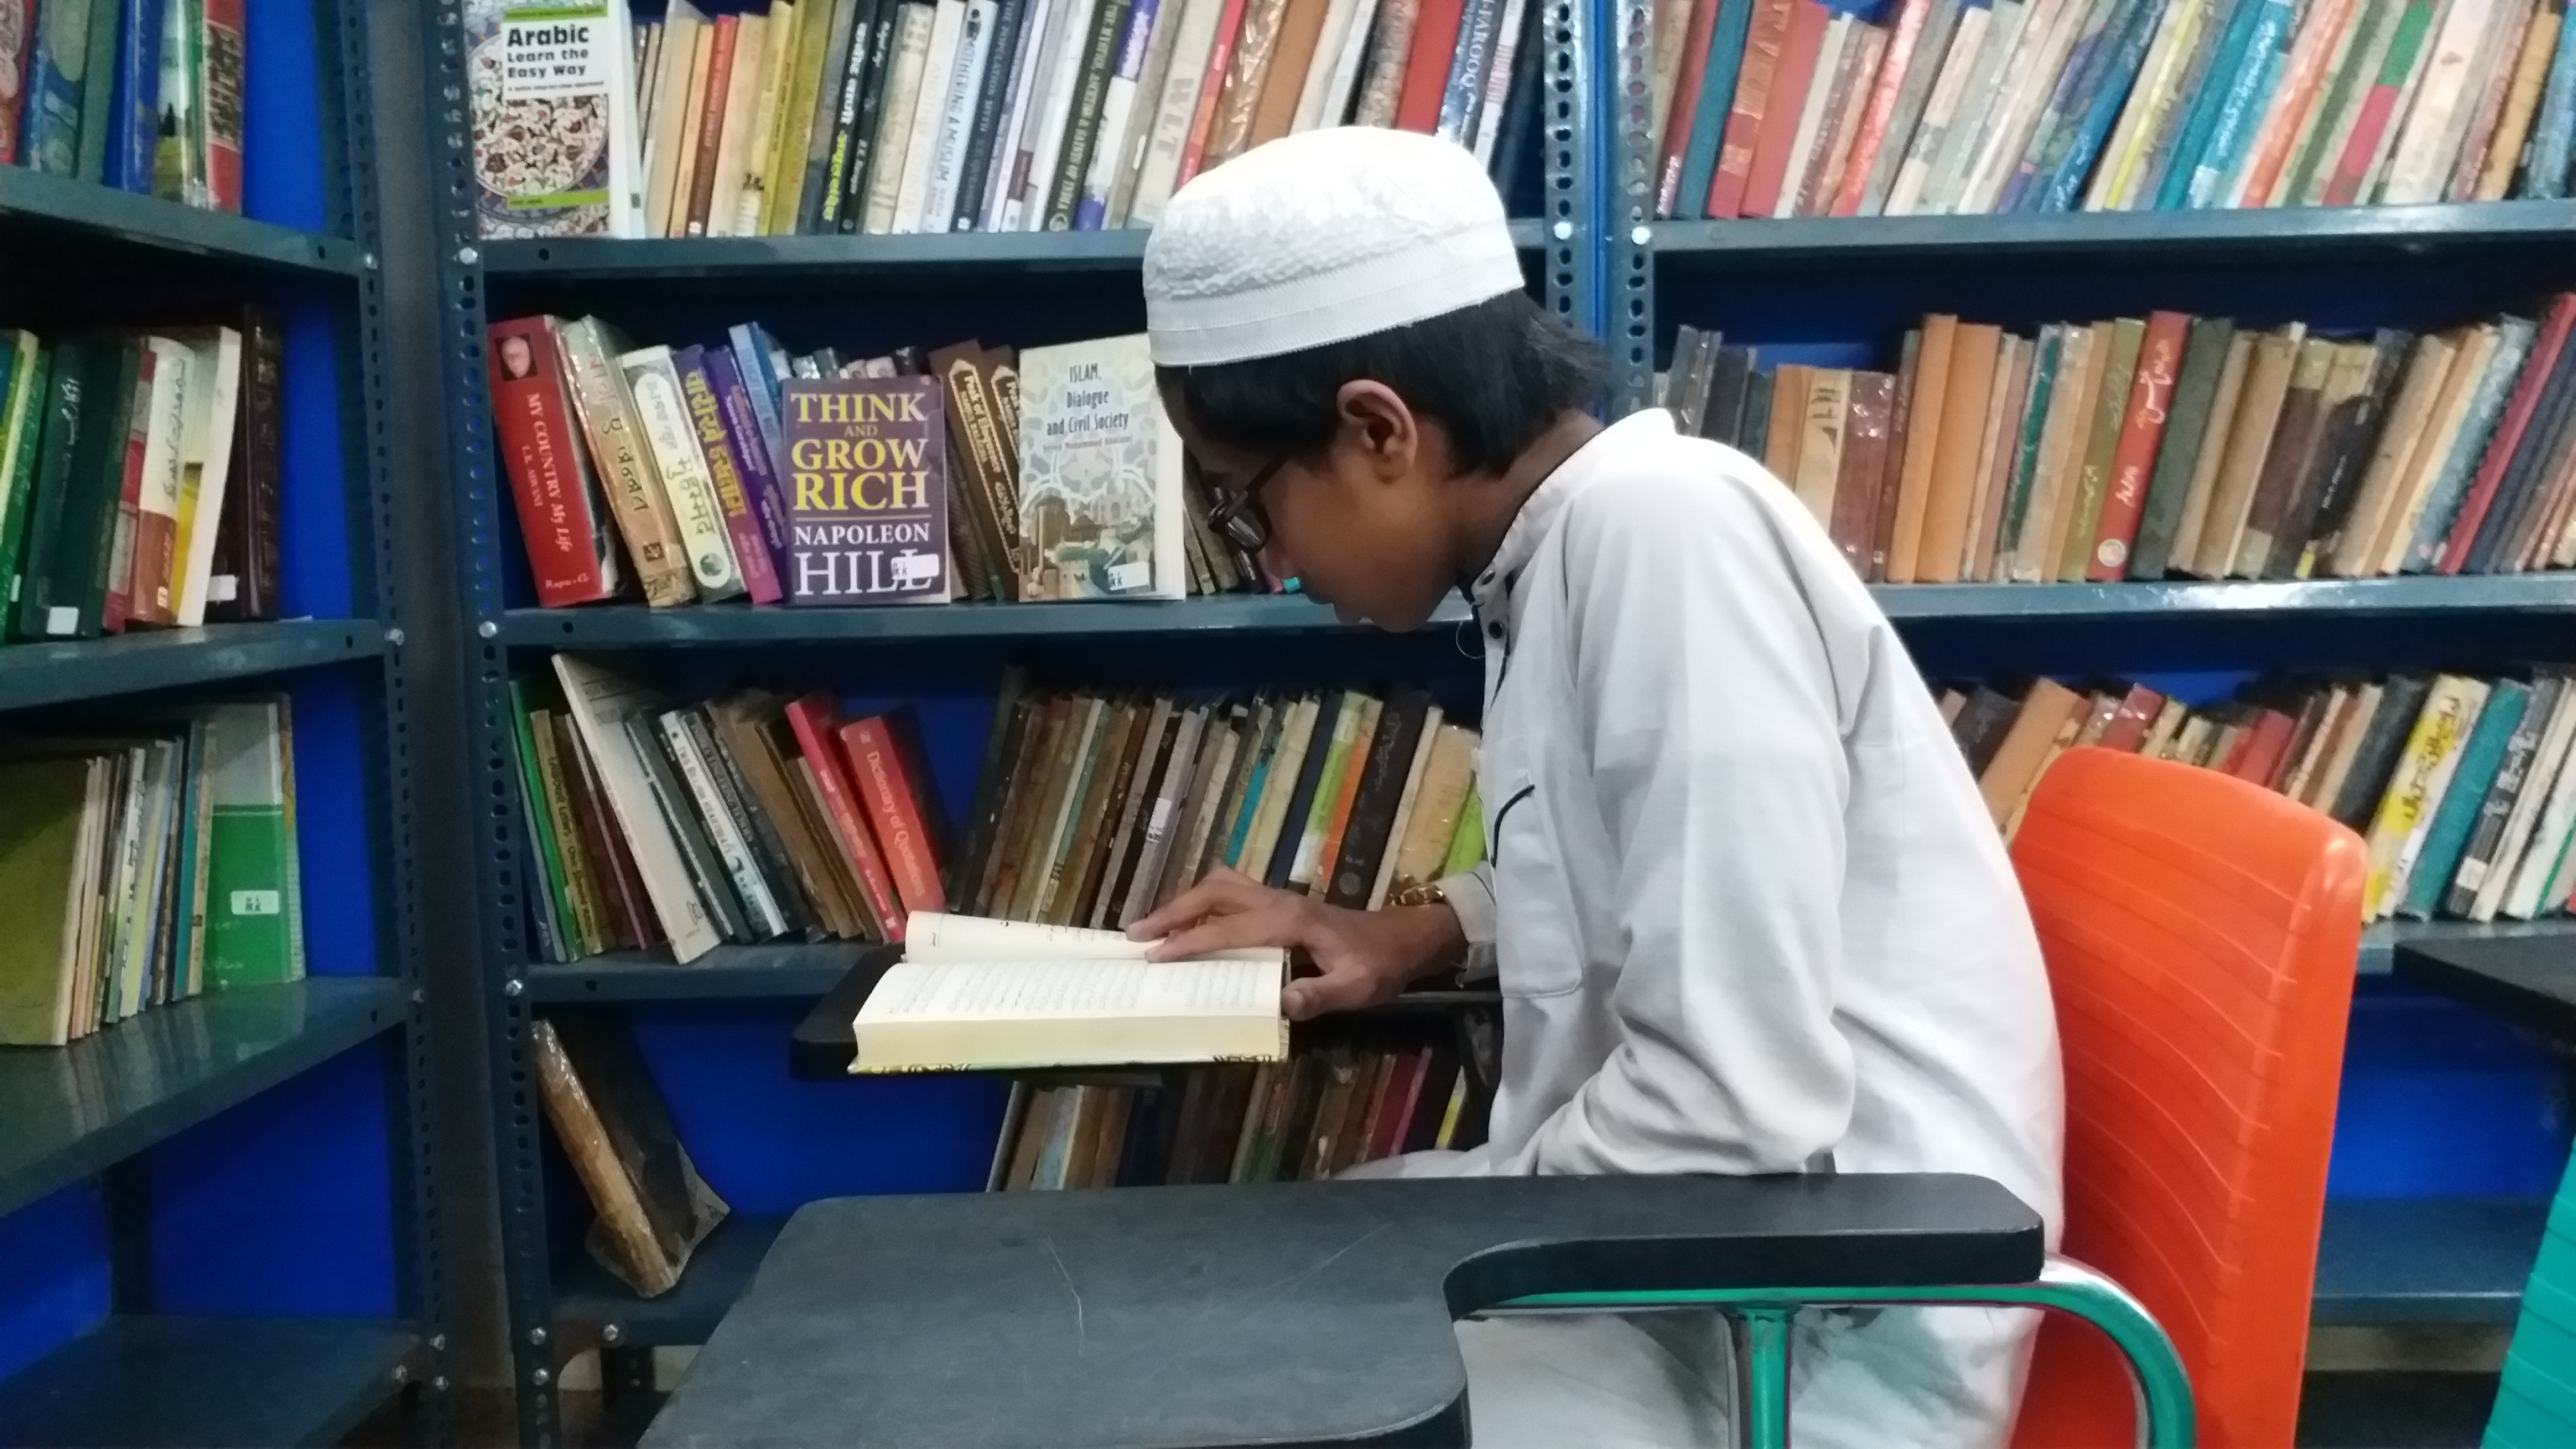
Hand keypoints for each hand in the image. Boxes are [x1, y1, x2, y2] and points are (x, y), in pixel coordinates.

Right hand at [1128, 867, 1464, 1020]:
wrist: (1402, 940)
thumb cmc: (1378, 964)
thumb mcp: (1356, 987)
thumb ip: (1319, 994)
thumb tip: (1281, 1003)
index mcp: (1289, 920)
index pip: (1227, 929)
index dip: (1189, 942)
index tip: (1155, 956)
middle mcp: (1277, 901)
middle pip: (1214, 894)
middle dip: (1173, 912)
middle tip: (1135, 935)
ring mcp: (1278, 899)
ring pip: (1221, 887)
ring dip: (1185, 903)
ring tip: (1153, 927)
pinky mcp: (1279, 904)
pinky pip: (1231, 894)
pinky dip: (1202, 904)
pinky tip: (1190, 923)